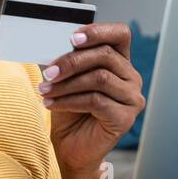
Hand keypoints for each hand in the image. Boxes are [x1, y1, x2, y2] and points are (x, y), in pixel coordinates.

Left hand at [37, 22, 145, 174]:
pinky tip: (51, 104)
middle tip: (48, 72)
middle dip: (72, 62)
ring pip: (100, 78)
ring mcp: (132, 98)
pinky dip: (69, 101)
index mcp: (120, 61)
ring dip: (67, 84)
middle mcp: (131, 77)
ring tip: (45, 90)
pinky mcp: (125, 118)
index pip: (120, 34)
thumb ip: (66, 60)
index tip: (72, 38)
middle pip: (105, 56)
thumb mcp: (66, 79)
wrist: (72, 147)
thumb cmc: (70, 110)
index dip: (98, 31)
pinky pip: (96, 101)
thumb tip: (51, 41)